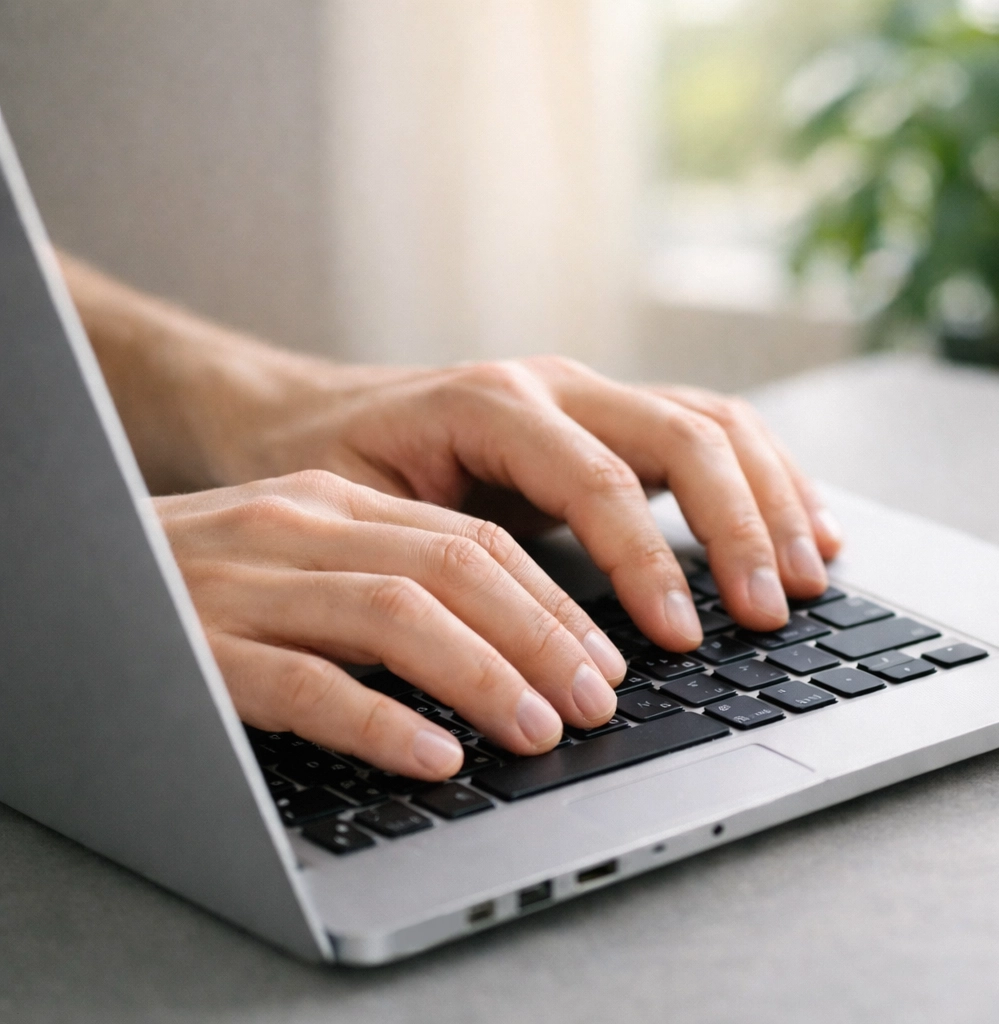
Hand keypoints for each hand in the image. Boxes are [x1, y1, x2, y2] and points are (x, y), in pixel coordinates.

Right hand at [158, 470, 630, 778]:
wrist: (64, 567)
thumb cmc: (203, 584)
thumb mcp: (304, 560)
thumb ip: (394, 582)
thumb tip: (521, 649)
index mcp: (335, 503)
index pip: (476, 541)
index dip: (555, 603)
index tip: (607, 660)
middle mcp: (296, 526)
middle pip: (455, 569)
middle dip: (543, 639)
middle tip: (597, 703)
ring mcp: (242, 582)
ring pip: (394, 615)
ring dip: (486, 677)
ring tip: (539, 731)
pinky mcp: (195, 646)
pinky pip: (303, 683)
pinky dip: (381, 721)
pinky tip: (436, 756)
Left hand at [218, 356, 842, 648]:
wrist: (303, 414)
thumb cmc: (323, 474)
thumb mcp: (359, 521)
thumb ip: (438, 566)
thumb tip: (510, 654)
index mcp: (491, 404)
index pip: (598, 479)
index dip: (650, 561)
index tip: (683, 638)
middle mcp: (555, 386)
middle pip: (685, 434)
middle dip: (741, 526)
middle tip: (772, 612)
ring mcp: (592, 395)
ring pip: (716, 424)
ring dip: (773, 500)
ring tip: (809, 578)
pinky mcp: (614, 419)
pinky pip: (713, 432)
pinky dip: (769, 479)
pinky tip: (806, 529)